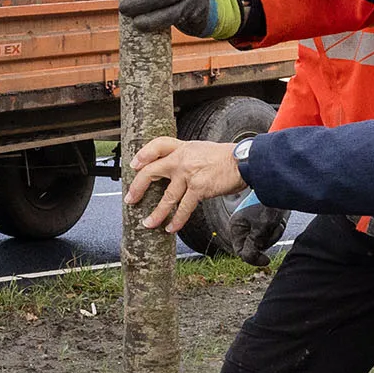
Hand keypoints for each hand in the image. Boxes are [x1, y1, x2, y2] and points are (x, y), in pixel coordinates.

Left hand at [123, 136, 243, 234]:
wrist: (243, 161)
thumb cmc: (225, 157)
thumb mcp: (201, 149)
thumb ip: (186, 157)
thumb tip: (173, 171)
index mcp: (183, 147)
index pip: (157, 145)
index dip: (143, 154)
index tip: (134, 165)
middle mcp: (182, 159)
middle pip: (151, 171)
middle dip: (137, 187)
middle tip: (130, 199)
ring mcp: (189, 174)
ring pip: (166, 197)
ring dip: (156, 213)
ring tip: (148, 223)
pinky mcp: (199, 188)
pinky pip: (183, 208)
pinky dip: (177, 220)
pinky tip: (171, 228)